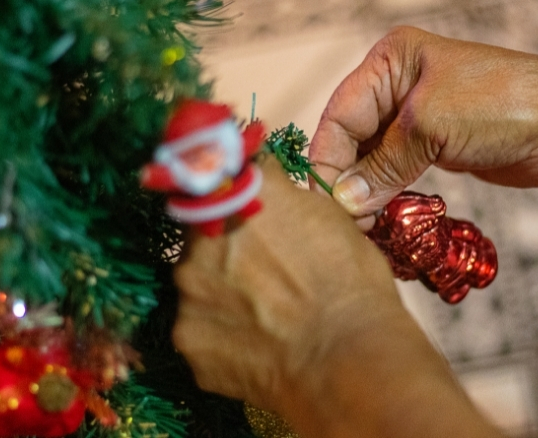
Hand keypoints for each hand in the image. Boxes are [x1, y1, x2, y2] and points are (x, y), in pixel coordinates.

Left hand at [171, 157, 403, 411]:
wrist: (348, 357)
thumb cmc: (351, 282)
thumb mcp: (329, 218)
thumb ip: (284, 200)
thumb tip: (270, 195)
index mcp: (240, 195)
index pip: (223, 181)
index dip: (233, 198)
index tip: (245, 212)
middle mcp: (201, 235)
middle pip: (202, 234)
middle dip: (224, 249)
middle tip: (261, 273)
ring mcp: (188, 290)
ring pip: (197, 284)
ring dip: (219, 292)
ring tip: (260, 316)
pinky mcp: (185, 338)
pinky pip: (200, 329)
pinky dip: (221, 334)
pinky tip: (254, 346)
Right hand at [310, 26, 537, 227]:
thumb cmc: (500, 104)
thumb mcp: (430, 127)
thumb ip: (382, 167)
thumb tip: (343, 203)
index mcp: (389, 62)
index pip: (340, 114)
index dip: (327, 159)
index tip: (325, 202)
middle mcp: (395, 86)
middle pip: (351, 138)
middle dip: (345, 179)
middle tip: (344, 222)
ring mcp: (414, 117)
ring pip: (371, 159)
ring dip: (365, 192)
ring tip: (361, 226)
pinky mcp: (431, 145)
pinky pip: (394, 172)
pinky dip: (386, 195)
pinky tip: (380, 219)